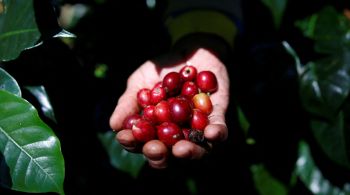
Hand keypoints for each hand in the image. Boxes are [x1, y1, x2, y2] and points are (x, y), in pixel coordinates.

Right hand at [109, 48, 229, 168]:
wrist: (192, 49)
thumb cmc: (163, 68)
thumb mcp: (140, 81)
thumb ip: (129, 102)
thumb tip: (114, 125)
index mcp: (155, 128)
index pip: (142, 143)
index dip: (133, 143)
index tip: (126, 137)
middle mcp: (176, 132)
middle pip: (168, 154)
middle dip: (159, 155)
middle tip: (154, 149)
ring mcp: (197, 126)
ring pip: (196, 149)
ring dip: (189, 152)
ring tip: (180, 150)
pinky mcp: (218, 115)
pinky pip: (220, 130)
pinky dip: (216, 134)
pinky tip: (210, 133)